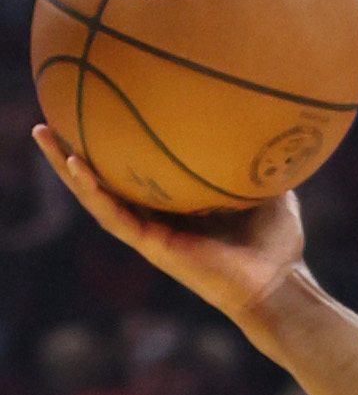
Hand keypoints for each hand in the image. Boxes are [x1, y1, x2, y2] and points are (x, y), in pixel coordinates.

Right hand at [33, 125, 306, 321]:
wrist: (278, 284)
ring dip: (65, 165)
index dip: (115, 145)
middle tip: (49, 116)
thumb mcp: (268, 190)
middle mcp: (158, 217)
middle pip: (105, 179)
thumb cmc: (278, 244)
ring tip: (42, 132)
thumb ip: (257, 161)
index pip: (138, 170)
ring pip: (96, 195)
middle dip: (75, 148)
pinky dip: (91, 189)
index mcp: (179, 204)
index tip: (95, 109)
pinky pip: (113, 214)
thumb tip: (265, 122)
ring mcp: (150, 231)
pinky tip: (74, 163)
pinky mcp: (151, 245)